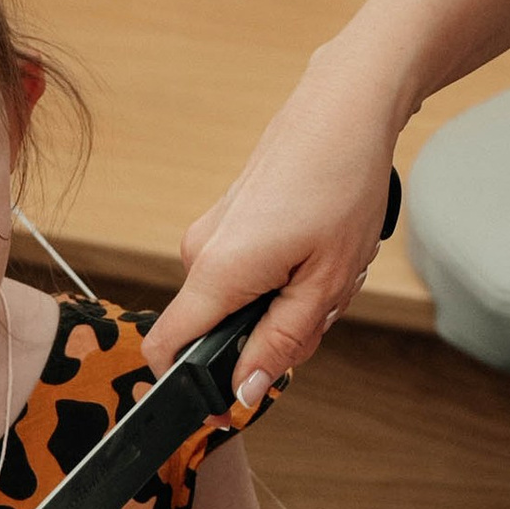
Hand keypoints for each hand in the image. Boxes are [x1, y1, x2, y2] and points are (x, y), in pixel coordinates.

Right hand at [153, 48, 401, 401]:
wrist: (343, 110)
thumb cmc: (341, 184)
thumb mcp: (324, 281)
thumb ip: (280, 343)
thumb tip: (244, 391)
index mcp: (216, 272)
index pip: (167, 351)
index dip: (194, 388)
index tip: (238, 398)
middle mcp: (199, 252)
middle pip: (219, 334)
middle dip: (274, 337)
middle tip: (324, 304)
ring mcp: (211, 234)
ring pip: (241, 305)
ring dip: (289, 304)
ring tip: (330, 267)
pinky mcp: (227, 223)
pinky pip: (246, 275)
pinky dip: (285, 277)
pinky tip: (320, 249)